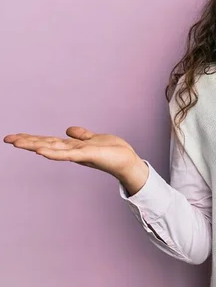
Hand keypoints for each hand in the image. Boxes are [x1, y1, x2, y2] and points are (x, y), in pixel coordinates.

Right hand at [3, 126, 141, 180]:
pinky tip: (41, 151)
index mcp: (72, 146)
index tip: (14, 137)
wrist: (128, 161)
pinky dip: (54, 153)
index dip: (32, 138)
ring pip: (53, 149)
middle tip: (8, 139)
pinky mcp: (88, 155)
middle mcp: (72, 151)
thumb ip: (81, 135)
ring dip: (35, 145)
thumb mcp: (94, 139)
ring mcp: (78, 154)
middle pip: (46, 144)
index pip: (48, 141)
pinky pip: (68, 153)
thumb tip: (68, 129)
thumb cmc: (113, 151)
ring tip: (18, 143)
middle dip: (27, 142)